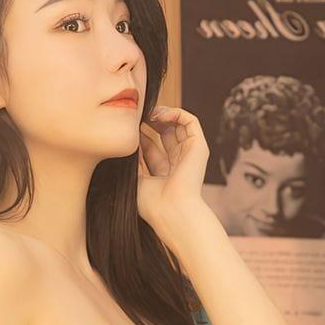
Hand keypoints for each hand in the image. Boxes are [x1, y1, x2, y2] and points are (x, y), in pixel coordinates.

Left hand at [136, 105, 210, 239]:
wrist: (172, 211)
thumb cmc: (152, 203)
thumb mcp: (135, 179)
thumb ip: (133, 161)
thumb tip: (125, 143)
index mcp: (165, 174)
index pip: (152, 148)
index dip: (140, 136)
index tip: (128, 130)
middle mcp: (179, 163)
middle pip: (166, 135)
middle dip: (152, 123)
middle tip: (137, 117)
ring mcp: (190, 154)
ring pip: (179, 125)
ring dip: (164, 114)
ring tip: (148, 113)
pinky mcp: (199, 147)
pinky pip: (190, 121)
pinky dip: (176, 113)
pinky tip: (158, 116)